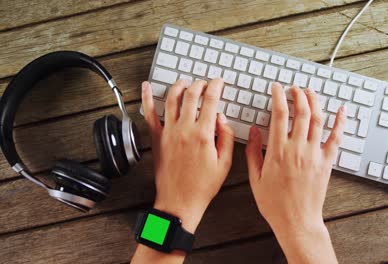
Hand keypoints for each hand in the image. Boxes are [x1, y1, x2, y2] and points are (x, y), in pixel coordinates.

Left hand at [141, 78, 233, 232]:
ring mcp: (168, 132)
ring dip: (179, 86)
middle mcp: (184, 129)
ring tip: (185, 82)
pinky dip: (146, 98)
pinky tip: (146, 86)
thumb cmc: (203, 186)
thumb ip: (225, 137)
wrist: (179, 201)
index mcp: (203, 135)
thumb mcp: (224, 163)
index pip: (210, 100)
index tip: (219, 82)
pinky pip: (149, 114)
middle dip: (200, 84)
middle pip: (191, 95)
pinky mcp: (156, 139)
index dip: (216, 86)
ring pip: (171, 99)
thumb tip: (222, 118)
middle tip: (205, 83)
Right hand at [245, 83, 345, 262]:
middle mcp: (297, 148)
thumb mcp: (255, 178)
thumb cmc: (274, 203)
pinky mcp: (326, 162)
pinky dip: (340, 122)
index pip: (279, 114)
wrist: (297, 221)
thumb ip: (254, 152)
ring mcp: (314, 154)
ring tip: (310, 92)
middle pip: (301, 112)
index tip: (276, 88)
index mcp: (278, 151)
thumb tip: (255, 130)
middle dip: (298, 95)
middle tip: (294, 88)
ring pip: (318, 120)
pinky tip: (342, 110)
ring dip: (315, 102)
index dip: (278, 96)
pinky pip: (336, 138)